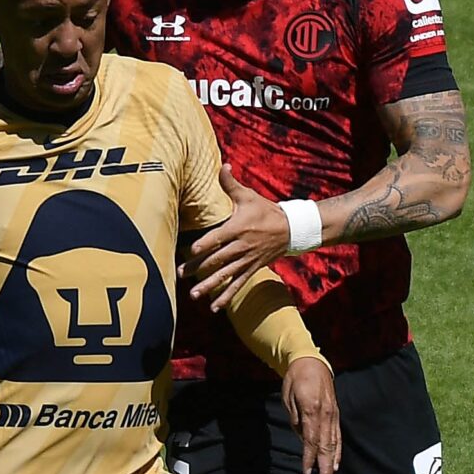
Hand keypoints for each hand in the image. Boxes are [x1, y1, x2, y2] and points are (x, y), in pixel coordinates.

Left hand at [181, 166, 291, 310]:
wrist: (291, 229)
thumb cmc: (265, 211)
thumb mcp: (249, 196)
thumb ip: (231, 184)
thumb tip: (223, 165)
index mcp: (239, 227)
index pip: (219, 237)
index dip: (206, 243)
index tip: (192, 250)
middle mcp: (242, 246)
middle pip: (218, 258)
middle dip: (200, 267)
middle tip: (182, 274)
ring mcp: (247, 260)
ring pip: (226, 275)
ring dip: (209, 286)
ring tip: (194, 295)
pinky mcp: (252, 269)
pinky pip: (238, 284)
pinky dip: (227, 296)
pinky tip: (215, 308)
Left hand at [281, 357, 340, 473]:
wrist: (312, 362)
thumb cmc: (295, 380)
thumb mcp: (288, 397)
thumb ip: (295, 419)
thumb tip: (302, 438)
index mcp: (312, 409)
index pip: (310, 439)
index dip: (309, 458)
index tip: (307, 472)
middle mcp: (325, 413)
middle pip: (325, 445)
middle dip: (324, 466)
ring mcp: (333, 414)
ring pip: (333, 442)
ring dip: (332, 461)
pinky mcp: (336, 414)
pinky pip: (338, 435)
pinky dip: (337, 450)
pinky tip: (335, 461)